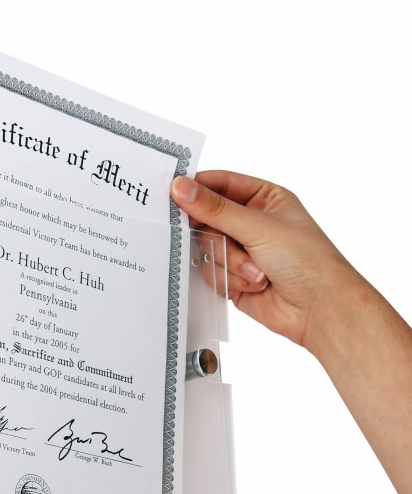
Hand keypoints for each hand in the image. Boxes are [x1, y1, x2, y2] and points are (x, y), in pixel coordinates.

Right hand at [171, 170, 358, 348]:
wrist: (319, 309)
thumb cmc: (306, 260)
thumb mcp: (258, 227)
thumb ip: (215, 209)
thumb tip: (181, 188)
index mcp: (263, 198)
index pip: (220, 184)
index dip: (197, 188)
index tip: (175, 193)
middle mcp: (250, 223)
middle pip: (206, 220)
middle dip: (220, 238)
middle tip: (227, 242)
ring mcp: (240, 250)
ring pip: (207, 249)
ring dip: (230, 263)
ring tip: (257, 272)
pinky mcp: (233, 276)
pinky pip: (210, 272)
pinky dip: (229, 280)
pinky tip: (254, 285)